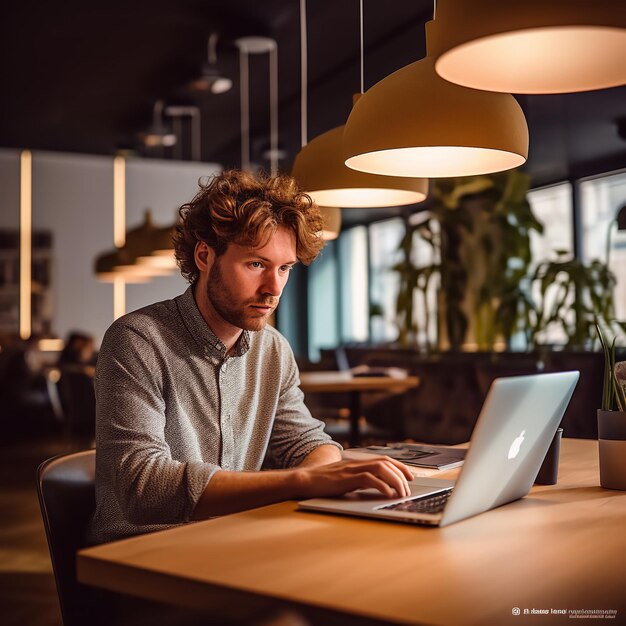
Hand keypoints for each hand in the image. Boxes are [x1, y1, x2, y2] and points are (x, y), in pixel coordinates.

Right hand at [296, 456, 412, 498]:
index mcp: (357, 462)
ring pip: (381, 468)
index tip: (410, 476)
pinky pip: (369, 479)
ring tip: (401, 493)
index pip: (384, 459)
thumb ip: (359, 479)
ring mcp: (352, 469)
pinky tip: (388, 494)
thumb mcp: (345, 479)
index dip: (399, 466)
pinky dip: (382, 486)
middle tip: (408, 488)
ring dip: (395, 480)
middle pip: (386, 462)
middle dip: (401, 474)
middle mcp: (357, 463)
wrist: (306, 480)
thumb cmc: (323, 482)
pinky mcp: (347, 478)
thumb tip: (376, 487)